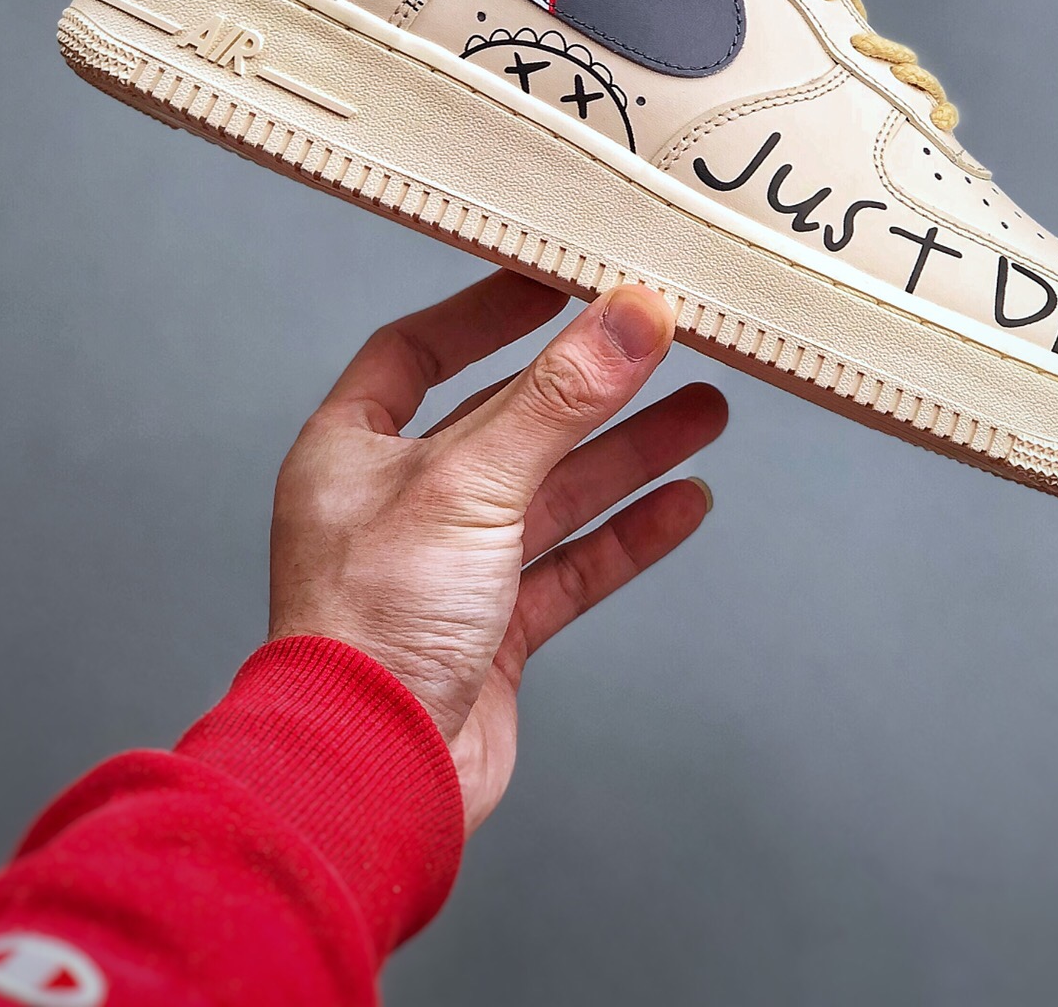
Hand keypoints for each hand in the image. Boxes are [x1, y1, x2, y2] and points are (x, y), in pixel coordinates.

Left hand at [268, 271, 726, 831]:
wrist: (369, 778)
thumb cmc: (373, 625)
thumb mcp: (471, 481)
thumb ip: (559, 398)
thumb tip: (631, 315)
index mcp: (351, 451)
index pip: (415, 352)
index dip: (485, 312)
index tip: (554, 279)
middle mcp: (395, 503)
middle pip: (505, 421)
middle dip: (589, 388)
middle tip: (662, 344)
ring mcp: (445, 570)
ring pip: (550, 494)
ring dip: (626, 455)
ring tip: (706, 414)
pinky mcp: (490, 633)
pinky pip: (570, 567)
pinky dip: (627, 536)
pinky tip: (685, 506)